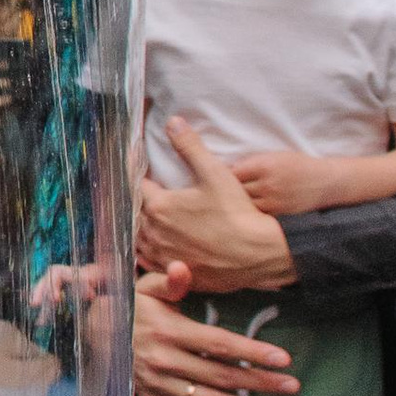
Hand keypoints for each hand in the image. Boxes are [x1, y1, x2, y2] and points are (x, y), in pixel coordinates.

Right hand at [131, 265, 296, 395]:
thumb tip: (181, 268)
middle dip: (259, 382)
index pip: (218, 344)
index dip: (252, 352)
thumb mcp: (145, 289)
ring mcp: (159, 384)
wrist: (91, 335)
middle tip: (292, 386)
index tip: (283, 358)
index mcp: (167, 331)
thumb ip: (168, 282)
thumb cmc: (128, 307)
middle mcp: (164, 361)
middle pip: (220, 376)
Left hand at [135, 122, 295, 290]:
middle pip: (136, 212)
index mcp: (159, 207)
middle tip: (145, 192)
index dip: (140, 175)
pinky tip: (158, 244)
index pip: (138, 186)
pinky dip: (149, 251)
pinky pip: (150, 261)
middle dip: (139, 201)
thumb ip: (190, 147)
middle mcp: (154, 233)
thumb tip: (173, 122)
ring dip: (142, 226)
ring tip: (149, 217)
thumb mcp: (215, 174)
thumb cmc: (237, 213)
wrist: (259, 254)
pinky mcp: (174, 273)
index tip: (142, 168)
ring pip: (140, 238)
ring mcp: (163, 256)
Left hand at [227, 149, 334, 217]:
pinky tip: (248, 211)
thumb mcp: (274, 156)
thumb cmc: (297, 165)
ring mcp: (273, 201)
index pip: (232, 173)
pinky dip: (251, 212)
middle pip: (236, 191)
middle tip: (222, 192)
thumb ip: (251, 163)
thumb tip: (227, 170)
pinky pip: (257, 214)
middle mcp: (267, 184)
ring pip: (245, 205)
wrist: (324, 182)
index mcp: (264, 166)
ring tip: (232, 202)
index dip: (224, 176)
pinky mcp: (279, 214)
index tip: (218, 178)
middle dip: (228, 191)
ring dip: (238, 203)